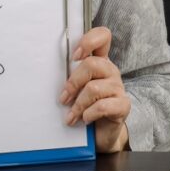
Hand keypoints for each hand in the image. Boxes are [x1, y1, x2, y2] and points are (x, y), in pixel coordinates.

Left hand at [58, 26, 130, 151]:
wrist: (101, 133)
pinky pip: (103, 105)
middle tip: (63, 98)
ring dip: (78, 104)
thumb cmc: (85, 106)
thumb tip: (47, 73)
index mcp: (99, 62)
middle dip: (73, 82)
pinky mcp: (123, 105)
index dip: (89, 41)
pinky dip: (89, 113)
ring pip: (94, 88)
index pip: (103, 36)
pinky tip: (85, 119)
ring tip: (71, 116)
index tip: (74, 56)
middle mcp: (110, 71)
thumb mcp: (76, 89)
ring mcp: (118, 88)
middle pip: (92, 63)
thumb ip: (69, 76)